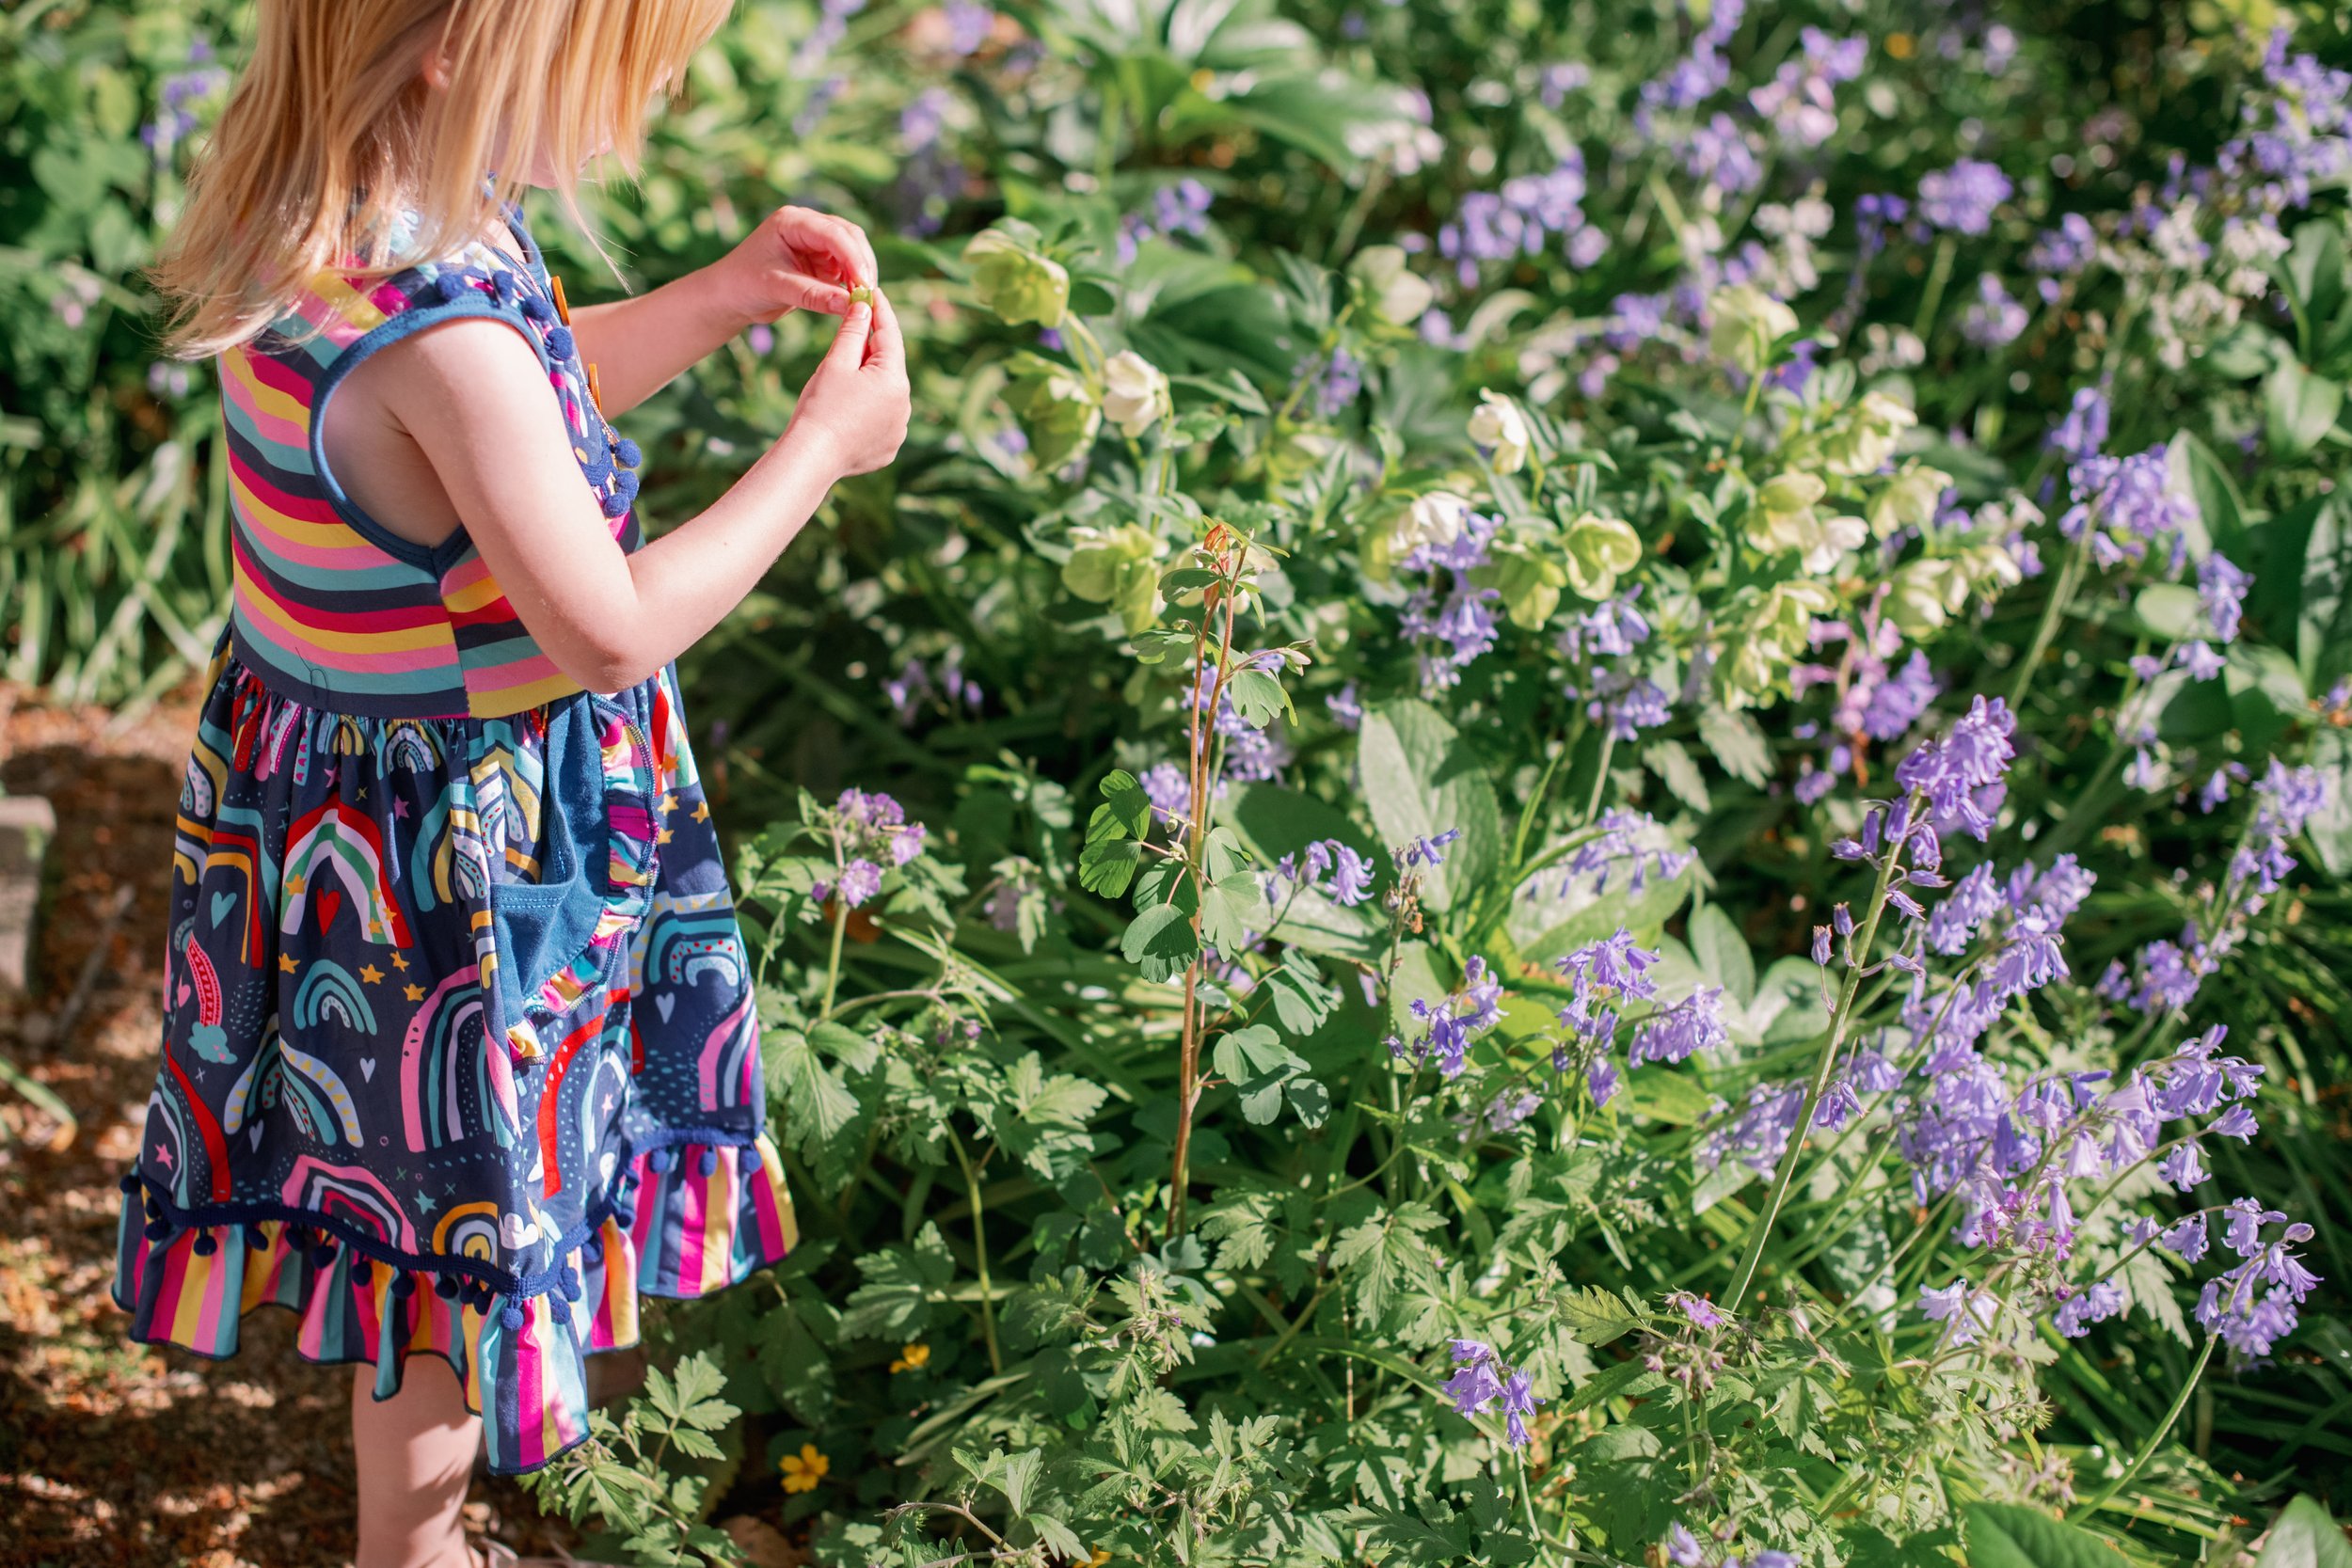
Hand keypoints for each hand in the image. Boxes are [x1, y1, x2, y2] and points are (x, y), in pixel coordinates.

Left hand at [720, 205, 880, 324]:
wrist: (729, 297)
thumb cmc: (743, 285)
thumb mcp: (778, 288)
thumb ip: (814, 295)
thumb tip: (850, 305)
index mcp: (792, 221)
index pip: (833, 233)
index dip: (853, 257)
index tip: (864, 285)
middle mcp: (806, 225)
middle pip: (849, 236)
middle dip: (861, 264)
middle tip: (868, 294)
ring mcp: (815, 242)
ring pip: (852, 251)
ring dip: (860, 273)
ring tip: (862, 299)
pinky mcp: (820, 261)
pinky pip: (846, 268)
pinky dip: (853, 282)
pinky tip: (854, 300)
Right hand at [783, 290, 909, 481]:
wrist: (812, 458)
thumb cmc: (821, 407)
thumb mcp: (836, 362)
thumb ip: (853, 332)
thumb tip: (864, 307)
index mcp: (895, 380)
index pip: (890, 335)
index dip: (880, 310)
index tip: (872, 291)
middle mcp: (905, 405)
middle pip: (888, 365)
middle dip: (871, 346)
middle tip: (853, 325)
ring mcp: (899, 428)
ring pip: (885, 392)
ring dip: (869, 378)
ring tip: (844, 372)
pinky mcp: (889, 447)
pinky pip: (881, 417)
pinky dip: (868, 406)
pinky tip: (848, 405)